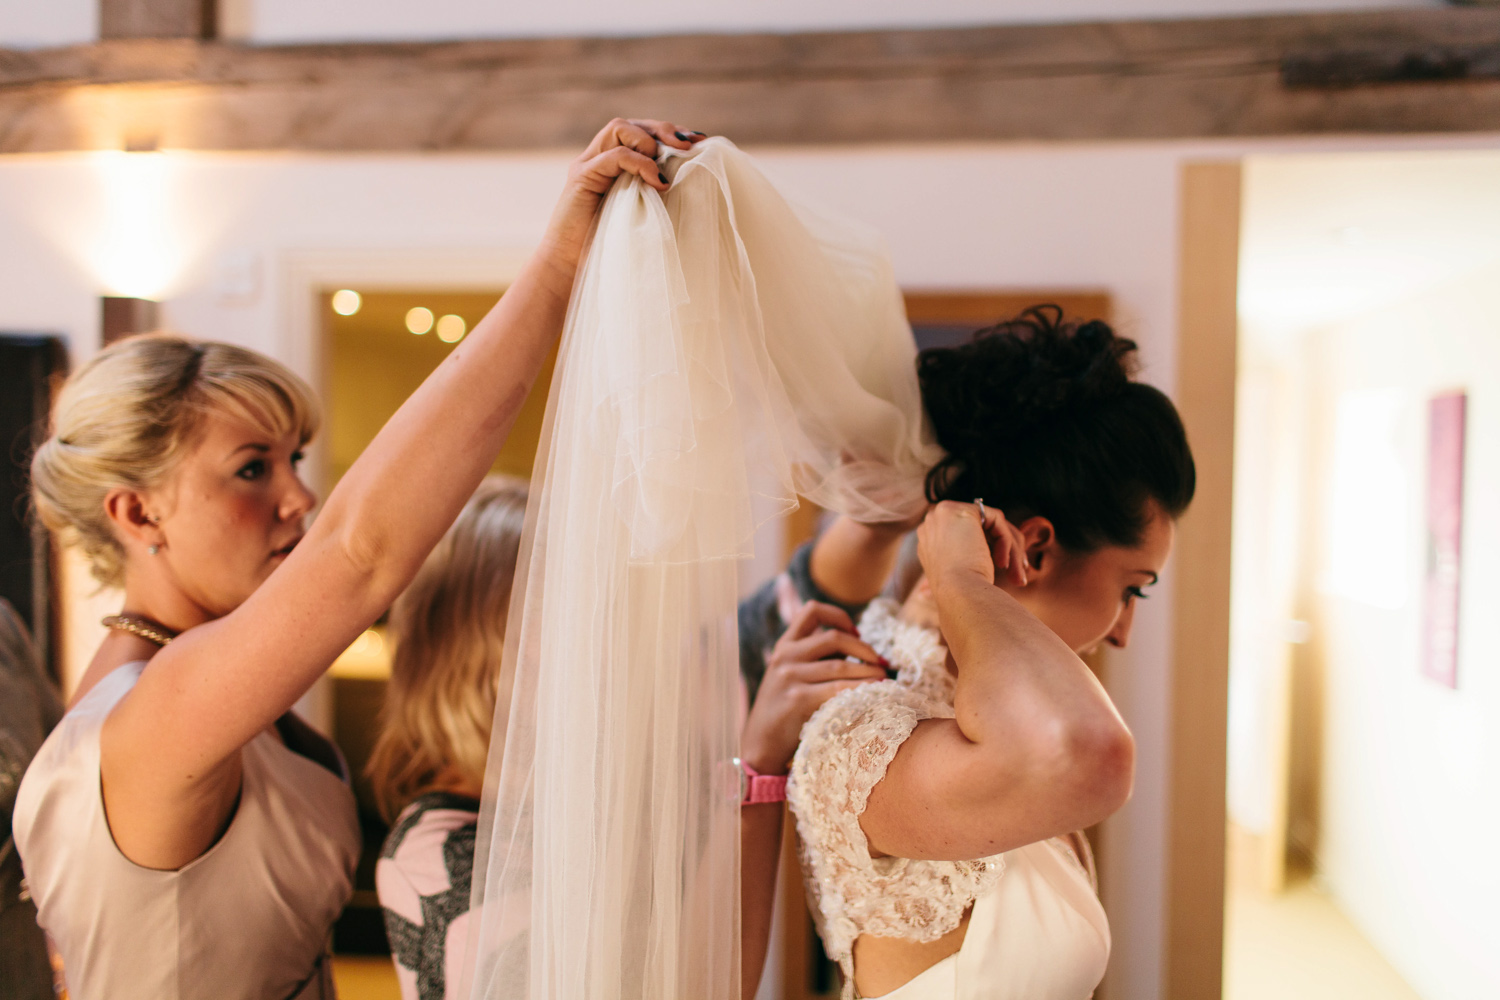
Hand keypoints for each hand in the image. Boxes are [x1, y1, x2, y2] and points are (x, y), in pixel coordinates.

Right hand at [541, 118, 705, 263]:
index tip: (699, 141)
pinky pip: (613, 156)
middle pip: (632, 124)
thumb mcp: (642, 214)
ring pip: (619, 128)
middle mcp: (599, 157)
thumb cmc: (608, 245)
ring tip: (667, 165)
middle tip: (689, 146)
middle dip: (664, 130)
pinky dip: (639, 163)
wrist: (569, 265)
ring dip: (648, 141)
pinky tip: (658, 182)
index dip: (670, 133)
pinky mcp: (582, 177)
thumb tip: (693, 182)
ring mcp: (588, 164)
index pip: (642, 132)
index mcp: (614, 164)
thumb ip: (656, 193)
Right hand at [741, 601, 887, 774]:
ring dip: (869, 671)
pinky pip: (839, 689)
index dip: (838, 615)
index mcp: (785, 646)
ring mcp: (790, 677)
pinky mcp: (798, 699)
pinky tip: (875, 693)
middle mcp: (785, 656)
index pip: (812, 611)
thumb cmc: (785, 711)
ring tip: (884, 679)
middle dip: (864, 648)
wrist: (761, 744)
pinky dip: (862, 689)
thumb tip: (863, 651)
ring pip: (841, 666)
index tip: (855, 632)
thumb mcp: (791, 676)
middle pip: (834, 637)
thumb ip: (816, 659)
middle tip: (881, 662)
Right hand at [916, 501, 1027, 590]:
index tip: (1006, 570)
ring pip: (992, 524)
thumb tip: (998, 551)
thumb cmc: (962, 594)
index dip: (990, 549)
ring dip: (1010, 549)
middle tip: (1019, 575)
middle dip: (1005, 548)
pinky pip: (997, 519)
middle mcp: (933, 521)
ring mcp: (944, 513)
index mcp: (930, 538)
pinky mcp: (963, 511)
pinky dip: (1006, 542)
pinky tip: (1003, 563)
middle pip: (981, 527)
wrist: (958, 596)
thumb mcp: (962, 569)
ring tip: (1017, 575)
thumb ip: (970, 552)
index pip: (967, 534)